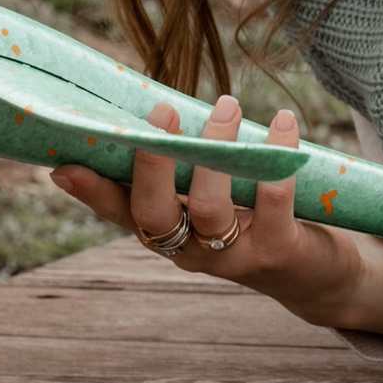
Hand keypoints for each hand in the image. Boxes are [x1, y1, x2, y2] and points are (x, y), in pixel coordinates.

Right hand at [50, 96, 382, 341]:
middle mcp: (191, 252)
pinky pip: (273, 200)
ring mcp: (233, 256)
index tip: (64, 164)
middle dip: (152, 164)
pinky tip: (284, 120)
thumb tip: (151, 109)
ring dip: (216, 151)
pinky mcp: (278, 252)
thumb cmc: (254, 221)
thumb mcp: (211, 200)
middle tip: (161, 111)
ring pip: (209, 209)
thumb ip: (182, 168)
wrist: (317, 278)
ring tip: (229, 104)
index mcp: (167, 234)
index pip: (120, 213)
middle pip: (154, 216)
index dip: (92, 192)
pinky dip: (277, 156)